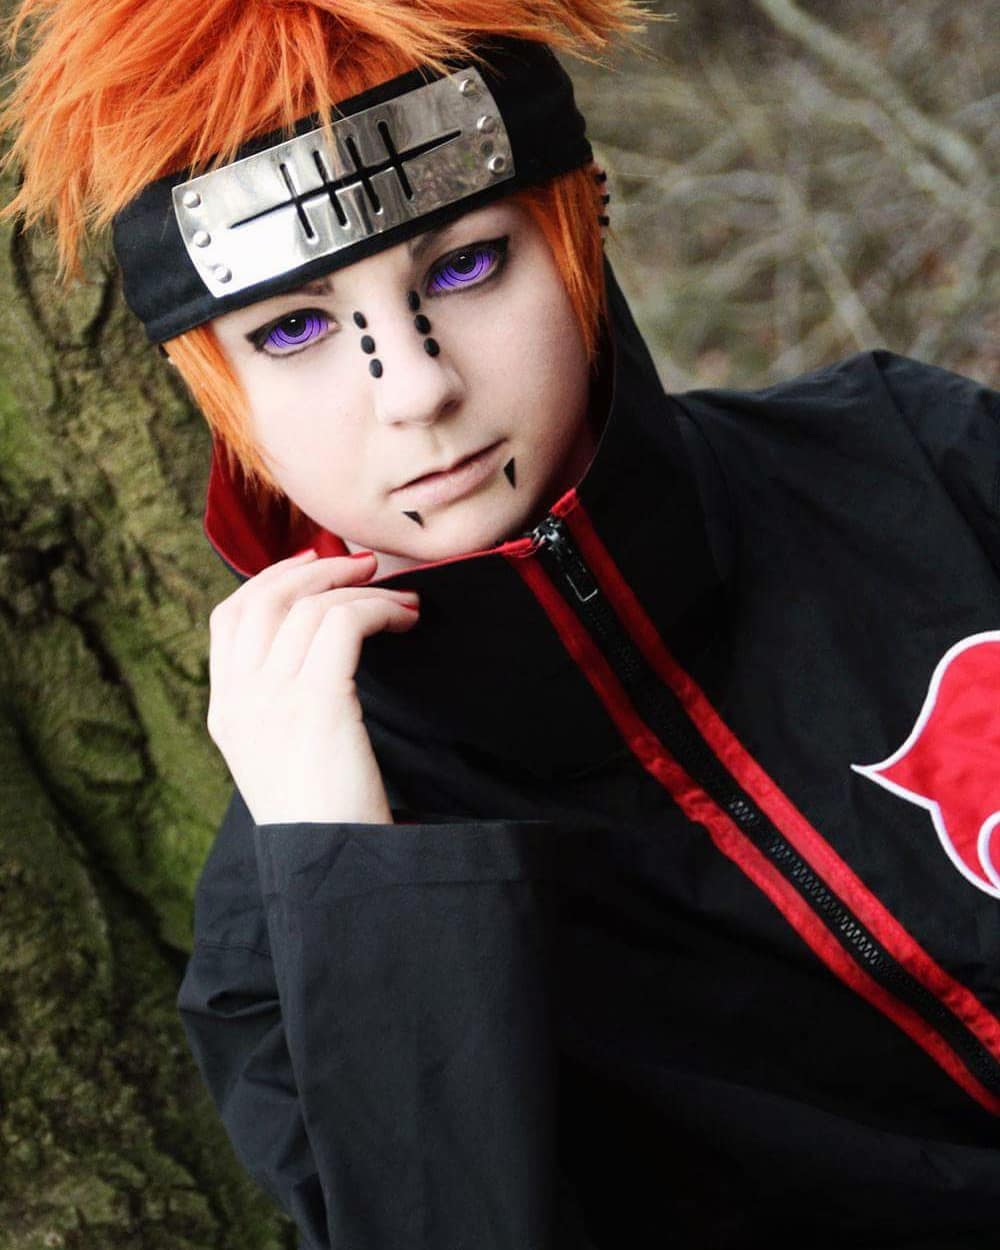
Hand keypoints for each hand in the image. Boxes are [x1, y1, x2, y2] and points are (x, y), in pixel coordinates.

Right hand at [206, 549, 418, 824]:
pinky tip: (407, 620)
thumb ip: (285, 707)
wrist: (332, 867)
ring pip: (312, 607)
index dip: (271, 579)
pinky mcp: (317, 701)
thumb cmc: (326, 819)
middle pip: (265, 599)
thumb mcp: (284, 758)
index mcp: (226, 712)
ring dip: (363, 591)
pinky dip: (380, 609)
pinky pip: (346, 623)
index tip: (312, 564)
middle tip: (363, 564)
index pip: (230, 618)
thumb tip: (323, 652)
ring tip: (403, 601)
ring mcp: (272, 698)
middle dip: (317, 571)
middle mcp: (241, 699)